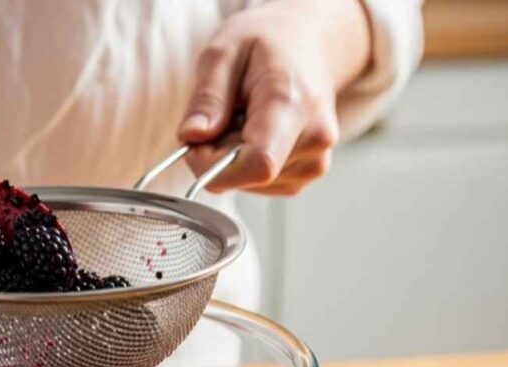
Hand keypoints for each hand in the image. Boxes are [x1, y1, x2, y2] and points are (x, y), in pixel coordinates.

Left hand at [178, 0, 370, 194]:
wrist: (308, 42)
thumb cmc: (267, 42)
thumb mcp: (223, 52)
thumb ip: (207, 98)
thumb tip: (192, 137)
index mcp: (294, 104)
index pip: (258, 165)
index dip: (213, 167)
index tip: (194, 143)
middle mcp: (315, 138)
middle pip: (247, 175)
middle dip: (216, 155)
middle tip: (219, 115)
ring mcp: (315, 159)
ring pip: (250, 182)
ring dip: (231, 157)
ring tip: (243, 116)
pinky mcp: (308, 171)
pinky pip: (260, 184)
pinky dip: (245, 162)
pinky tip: (254, 130)